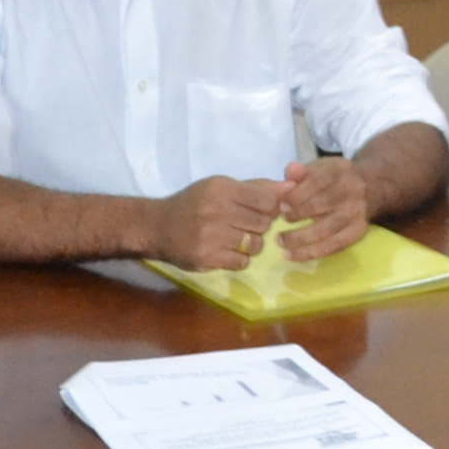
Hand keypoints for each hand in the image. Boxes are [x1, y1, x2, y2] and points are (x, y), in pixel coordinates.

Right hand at [147, 175, 289, 270]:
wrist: (157, 227)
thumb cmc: (194, 204)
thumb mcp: (221, 187)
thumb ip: (257, 187)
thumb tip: (291, 186)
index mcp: (222, 188)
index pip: (267, 199)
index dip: (269, 207)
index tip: (259, 210)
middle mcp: (216, 210)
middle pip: (263, 223)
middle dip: (259, 226)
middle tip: (244, 225)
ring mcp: (211, 236)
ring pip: (256, 244)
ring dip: (251, 244)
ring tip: (236, 239)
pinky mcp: (207, 258)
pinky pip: (242, 262)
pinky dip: (239, 259)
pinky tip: (227, 251)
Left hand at [273, 156, 374, 261]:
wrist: (368, 188)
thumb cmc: (331, 180)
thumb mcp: (317, 169)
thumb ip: (300, 172)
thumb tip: (290, 172)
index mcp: (339, 170)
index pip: (318, 180)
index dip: (298, 194)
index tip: (282, 205)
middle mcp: (352, 190)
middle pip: (324, 204)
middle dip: (299, 214)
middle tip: (280, 220)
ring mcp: (357, 212)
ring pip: (328, 229)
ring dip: (301, 238)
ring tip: (281, 242)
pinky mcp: (357, 231)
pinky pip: (333, 246)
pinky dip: (311, 252)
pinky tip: (292, 255)